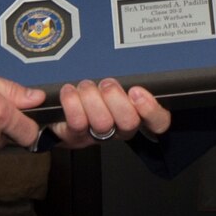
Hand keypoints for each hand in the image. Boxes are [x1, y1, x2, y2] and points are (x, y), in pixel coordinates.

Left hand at [46, 78, 172, 148]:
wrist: (57, 112)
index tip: (137, 91)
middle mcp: (119, 129)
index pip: (159, 122)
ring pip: (103, 123)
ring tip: (85, 87)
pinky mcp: (76, 136)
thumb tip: (135, 79)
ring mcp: (98, 134)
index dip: (151, 109)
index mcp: (136, 114)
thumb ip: (127, 78)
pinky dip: (72, 103)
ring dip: (92, 98)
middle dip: (116, 98)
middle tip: (106, 84)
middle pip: (129, 123)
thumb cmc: (91, 93)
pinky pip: (78, 123)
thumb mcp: (113, 82)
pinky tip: (69, 92)